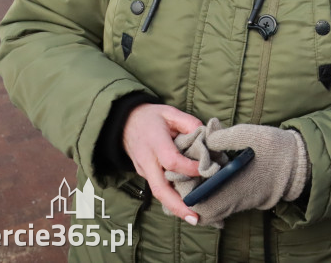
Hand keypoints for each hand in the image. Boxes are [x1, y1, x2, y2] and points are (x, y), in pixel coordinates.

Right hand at [123, 103, 202, 222]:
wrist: (124, 122)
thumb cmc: (151, 117)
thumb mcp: (170, 113)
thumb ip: (189, 123)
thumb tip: (206, 137)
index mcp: (155, 143)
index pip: (171, 161)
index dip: (188, 168)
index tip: (205, 170)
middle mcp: (147, 161)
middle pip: (160, 189)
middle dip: (177, 206)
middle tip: (195, 218)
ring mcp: (144, 170)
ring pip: (159, 192)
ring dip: (175, 207)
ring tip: (194, 217)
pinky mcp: (145, 175)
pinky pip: (159, 189)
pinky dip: (172, 199)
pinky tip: (186, 205)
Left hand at [165, 119, 309, 227]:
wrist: (299, 161)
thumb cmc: (274, 147)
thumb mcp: (246, 134)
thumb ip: (221, 137)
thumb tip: (204, 137)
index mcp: (234, 185)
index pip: (202, 201)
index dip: (190, 192)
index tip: (184, 176)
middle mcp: (237, 199)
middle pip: (206, 210)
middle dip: (195, 197)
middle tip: (189, 179)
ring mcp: (243, 202)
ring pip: (215, 209)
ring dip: (205, 198)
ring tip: (200, 179)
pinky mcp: (248, 201)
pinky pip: (225, 206)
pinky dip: (215, 197)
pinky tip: (214, 181)